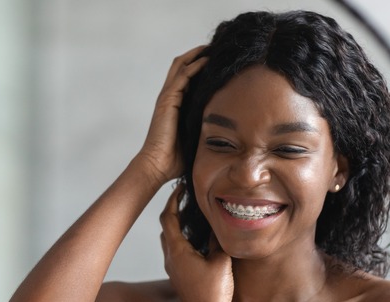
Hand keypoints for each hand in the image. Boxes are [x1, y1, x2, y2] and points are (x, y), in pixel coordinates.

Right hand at [137, 46, 207, 184]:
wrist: (158, 166)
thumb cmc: (176, 158)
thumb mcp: (196, 137)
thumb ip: (207, 128)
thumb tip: (231, 130)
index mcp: (176, 104)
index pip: (187, 76)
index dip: (200, 65)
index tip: (219, 59)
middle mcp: (170, 97)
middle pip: (182, 65)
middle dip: (198, 54)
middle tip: (217, 47)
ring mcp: (167, 97)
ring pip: (180, 66)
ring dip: (196, 54)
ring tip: (213, 47)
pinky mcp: (167, 101)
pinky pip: (182, 77)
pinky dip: (194, 66)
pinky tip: (208, 61)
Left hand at [159, 184, 233, 301]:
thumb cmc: (214, 292)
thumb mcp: (220, 259)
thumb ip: (217, 239)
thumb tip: (218, 222)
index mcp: (177, 250)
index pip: (168, 217)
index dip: (173, 200)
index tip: (180, 187)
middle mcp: (170, 258)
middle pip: (166, 227)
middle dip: (175, 211)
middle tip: (188, 199)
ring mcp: (172, 268)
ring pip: (170, 240)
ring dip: (179, 226)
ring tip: (194, 216)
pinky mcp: (178, 277)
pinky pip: (176, 251)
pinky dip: (183, 239)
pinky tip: (197, 241)